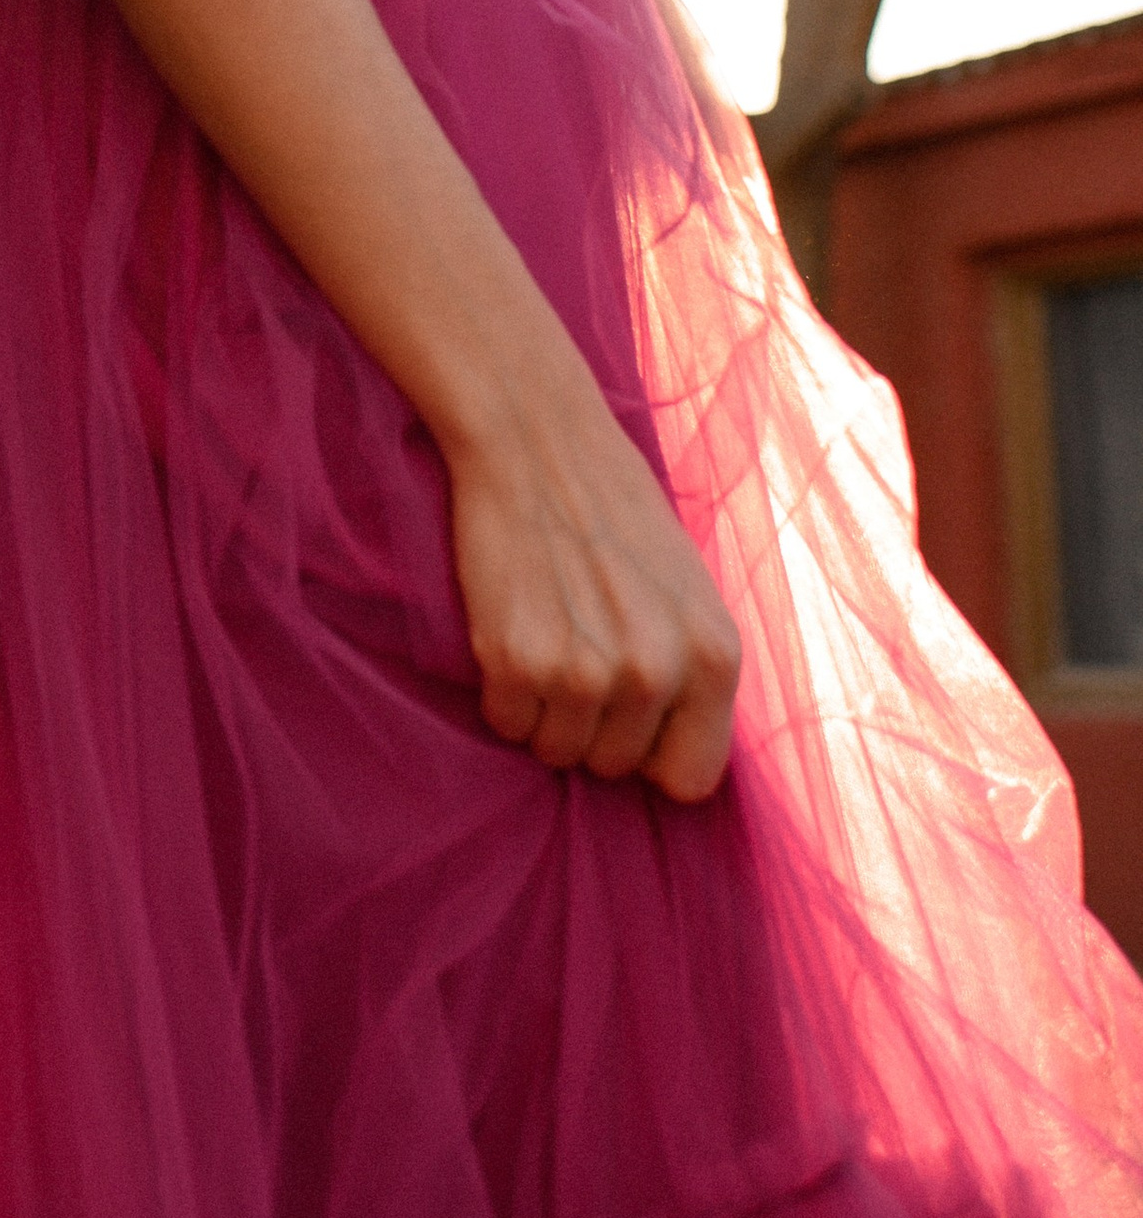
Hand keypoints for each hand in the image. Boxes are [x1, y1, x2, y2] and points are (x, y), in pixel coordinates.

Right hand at [443, 371, 740, 800]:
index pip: (691, 779)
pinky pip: (507, 722)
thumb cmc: (614, 511)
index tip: (633, 717)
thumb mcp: (689, 591)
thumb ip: (694, 673)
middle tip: (577, 647)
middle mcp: (657, 673)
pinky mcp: (517, 662)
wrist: (537, 439)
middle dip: (593, 725)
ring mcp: (585, 673)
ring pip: (557, 751)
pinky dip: (501, 691)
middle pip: (615, 767)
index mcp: (715, 657)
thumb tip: (677, 759)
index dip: (654, 752)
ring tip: (545, 634)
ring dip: (544, 710)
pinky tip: (511, 629)